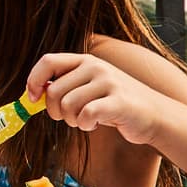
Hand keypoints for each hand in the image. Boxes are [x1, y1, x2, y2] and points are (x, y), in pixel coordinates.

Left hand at [26, 53, 174, 145]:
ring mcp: (109, 82)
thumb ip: (65, 86)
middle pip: (54, 91)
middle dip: (55, 111)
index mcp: (85, 61)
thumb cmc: (115, 104)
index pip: (48, 62)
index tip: (32, 99)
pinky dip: (85, 125)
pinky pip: (86, 115)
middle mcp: (96, 66)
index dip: (33, 81)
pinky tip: (94, 125)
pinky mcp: (118, 101)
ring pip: (67, 105)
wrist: (154, 114)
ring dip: (72, 120)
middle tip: (70, 117)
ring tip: (85, 120)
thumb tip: (32, 95)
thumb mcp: (89, 87)